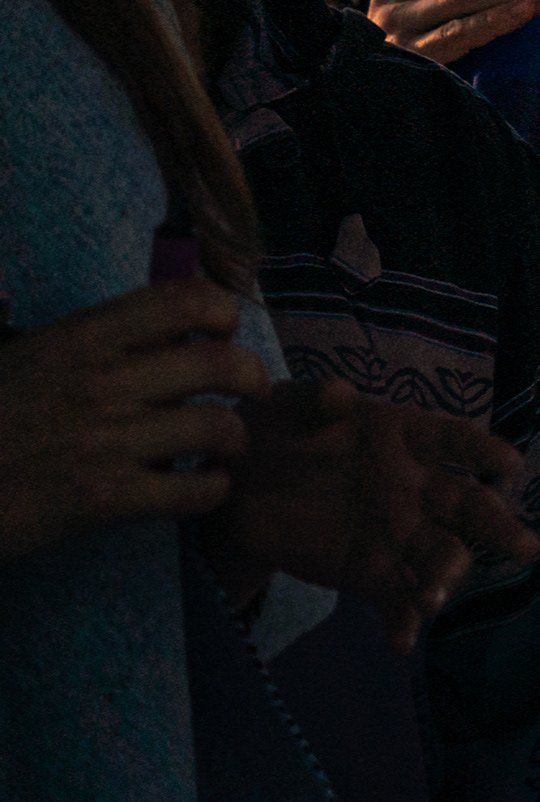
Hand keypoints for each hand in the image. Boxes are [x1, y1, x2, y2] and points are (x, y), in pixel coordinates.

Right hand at [0, 281, 262, 565]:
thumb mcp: (25, 359)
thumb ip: (87, 344)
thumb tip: (158, 332)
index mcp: (79, 338)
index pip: (180, 300)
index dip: (221, 309)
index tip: (225, 328)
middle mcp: (102, 383)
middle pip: (219, 364)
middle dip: (251, 376)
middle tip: (252, 391)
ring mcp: (106, 442)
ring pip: (217, 427)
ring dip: (234, 438)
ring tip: (225, 446)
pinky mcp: (104, 500)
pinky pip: (194, 491)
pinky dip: (212, 490)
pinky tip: (201, 488)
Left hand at [206, 377, 535, 651]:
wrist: (238, 484)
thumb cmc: (276, 429)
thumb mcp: (288, 404)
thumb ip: (314, 399)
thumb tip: (340, 394)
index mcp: (405, 436)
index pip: (455, 439)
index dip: (484, 450)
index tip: (509, 465)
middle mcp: (415, 485)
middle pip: (467, 505)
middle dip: (496, 525)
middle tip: (524, 547)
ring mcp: (395, 532)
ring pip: (438, 555)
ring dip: (444, 577)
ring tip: (432, 602)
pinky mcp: (367, 571)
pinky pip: (395, 596)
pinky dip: (402, 620)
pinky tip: (401, 640)